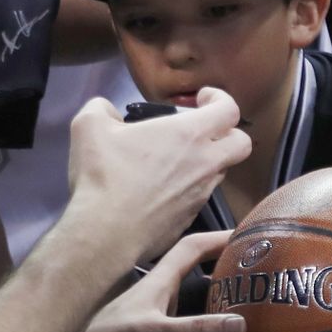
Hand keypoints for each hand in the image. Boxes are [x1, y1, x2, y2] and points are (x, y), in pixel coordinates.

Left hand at [33, 231, 245, 331]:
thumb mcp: (150, 330)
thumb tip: (242, 324)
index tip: (254, 238)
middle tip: (275, 299)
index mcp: (158, 284)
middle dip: (235, 294)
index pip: (192, 250)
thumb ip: (194, 329)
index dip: (219, 240)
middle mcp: (163, 306)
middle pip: (205, 292)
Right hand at [65, 85, 250, 265]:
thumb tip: (108, 111)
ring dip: (207, 163)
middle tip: (201, 132)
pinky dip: (188, 190)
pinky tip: (159, 192)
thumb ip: (102, 108)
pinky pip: (199, 198)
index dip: (219, 98)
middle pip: (242, 143)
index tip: (200, 100)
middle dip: (228, 133)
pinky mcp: (190, 221)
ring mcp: (201, 195)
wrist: (105, 232)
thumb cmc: (103, 174)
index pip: (229, 109)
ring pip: (220, 173)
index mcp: (190, 134)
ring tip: (174, 163)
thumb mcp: (89, 125)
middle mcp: (205, 164)